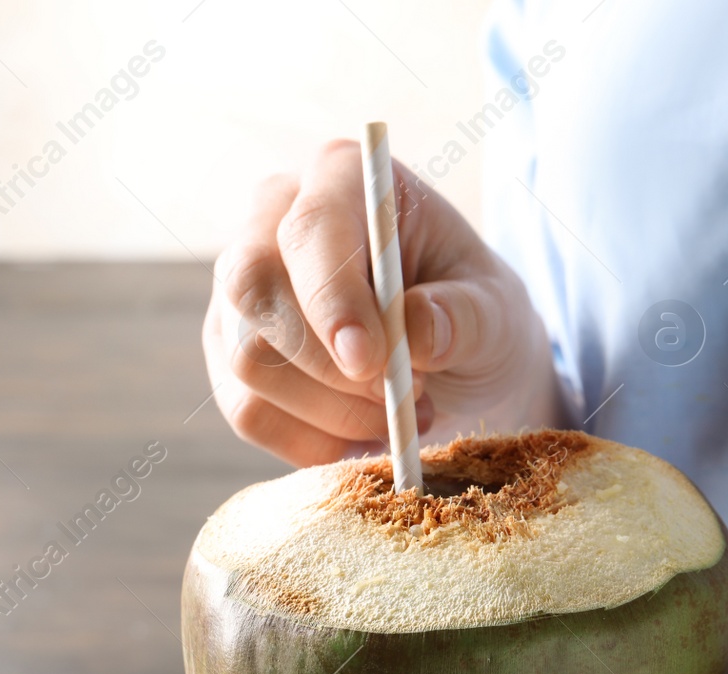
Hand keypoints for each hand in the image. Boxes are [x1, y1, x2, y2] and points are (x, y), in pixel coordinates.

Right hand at [203, 140, 559, 466]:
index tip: (372, 361)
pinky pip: (248, 411)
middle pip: (252, 287)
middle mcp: (272, 220)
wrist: (456, 359)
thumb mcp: (496, 311)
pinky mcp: (230, 352)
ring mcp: (241, 290)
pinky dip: (313, 442)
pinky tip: (364, 436)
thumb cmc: (471, 313)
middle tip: (396, 399)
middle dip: (324, 363)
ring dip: (331, 410)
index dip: (332, 298)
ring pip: (246, 359)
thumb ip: (464, 316)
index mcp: (343, 178)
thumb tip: (416, 332)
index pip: (311, 227)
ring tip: (401, 414)